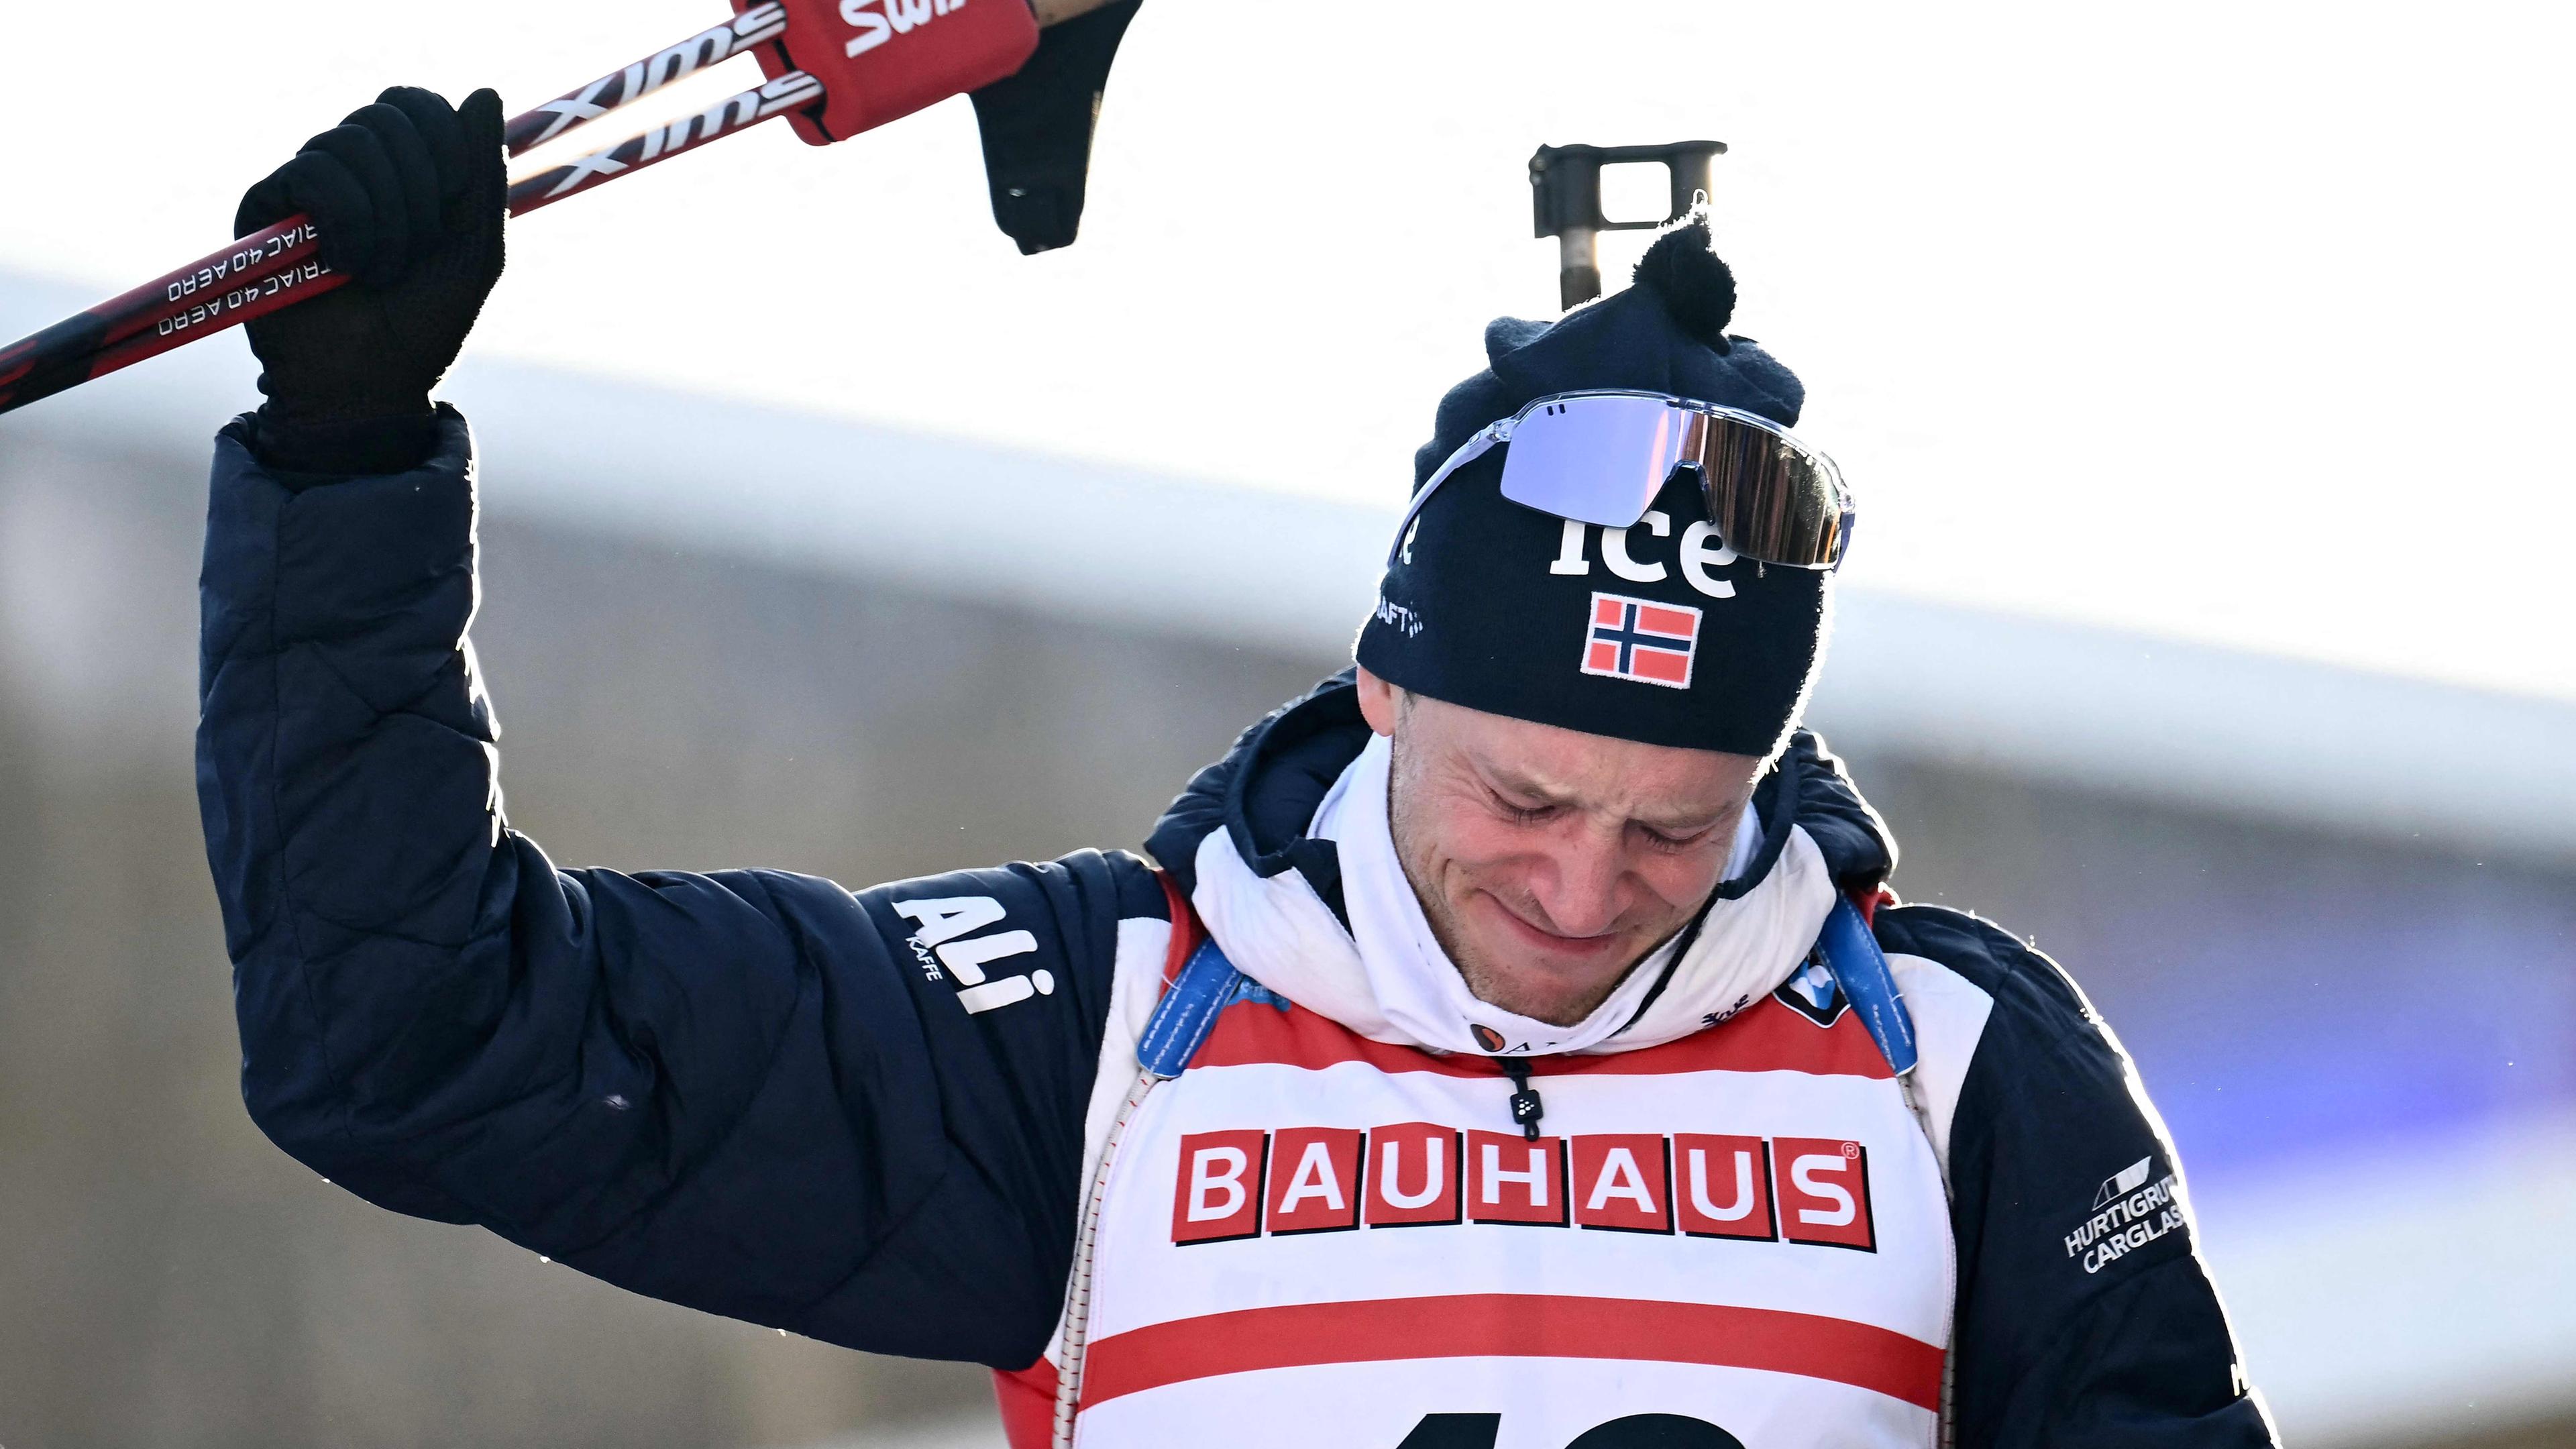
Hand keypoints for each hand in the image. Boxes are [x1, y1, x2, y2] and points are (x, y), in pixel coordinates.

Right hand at [235, 87, 505, 427]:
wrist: (370, 385)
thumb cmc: (424, 324)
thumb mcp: (476, 249)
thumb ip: (484, 175)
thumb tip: (483, 91)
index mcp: (402, 172)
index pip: (416, 104)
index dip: (445, 137)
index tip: (456, 196)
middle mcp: (351, 169)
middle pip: (388, 113)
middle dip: (422, 187)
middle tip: (420, 248)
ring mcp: (305, 184)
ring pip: (354, 141)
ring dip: (388, 217)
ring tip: (382, 271)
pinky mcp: (265, 204)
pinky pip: (315, 171)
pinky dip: (349, 223)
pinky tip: (344, 266)